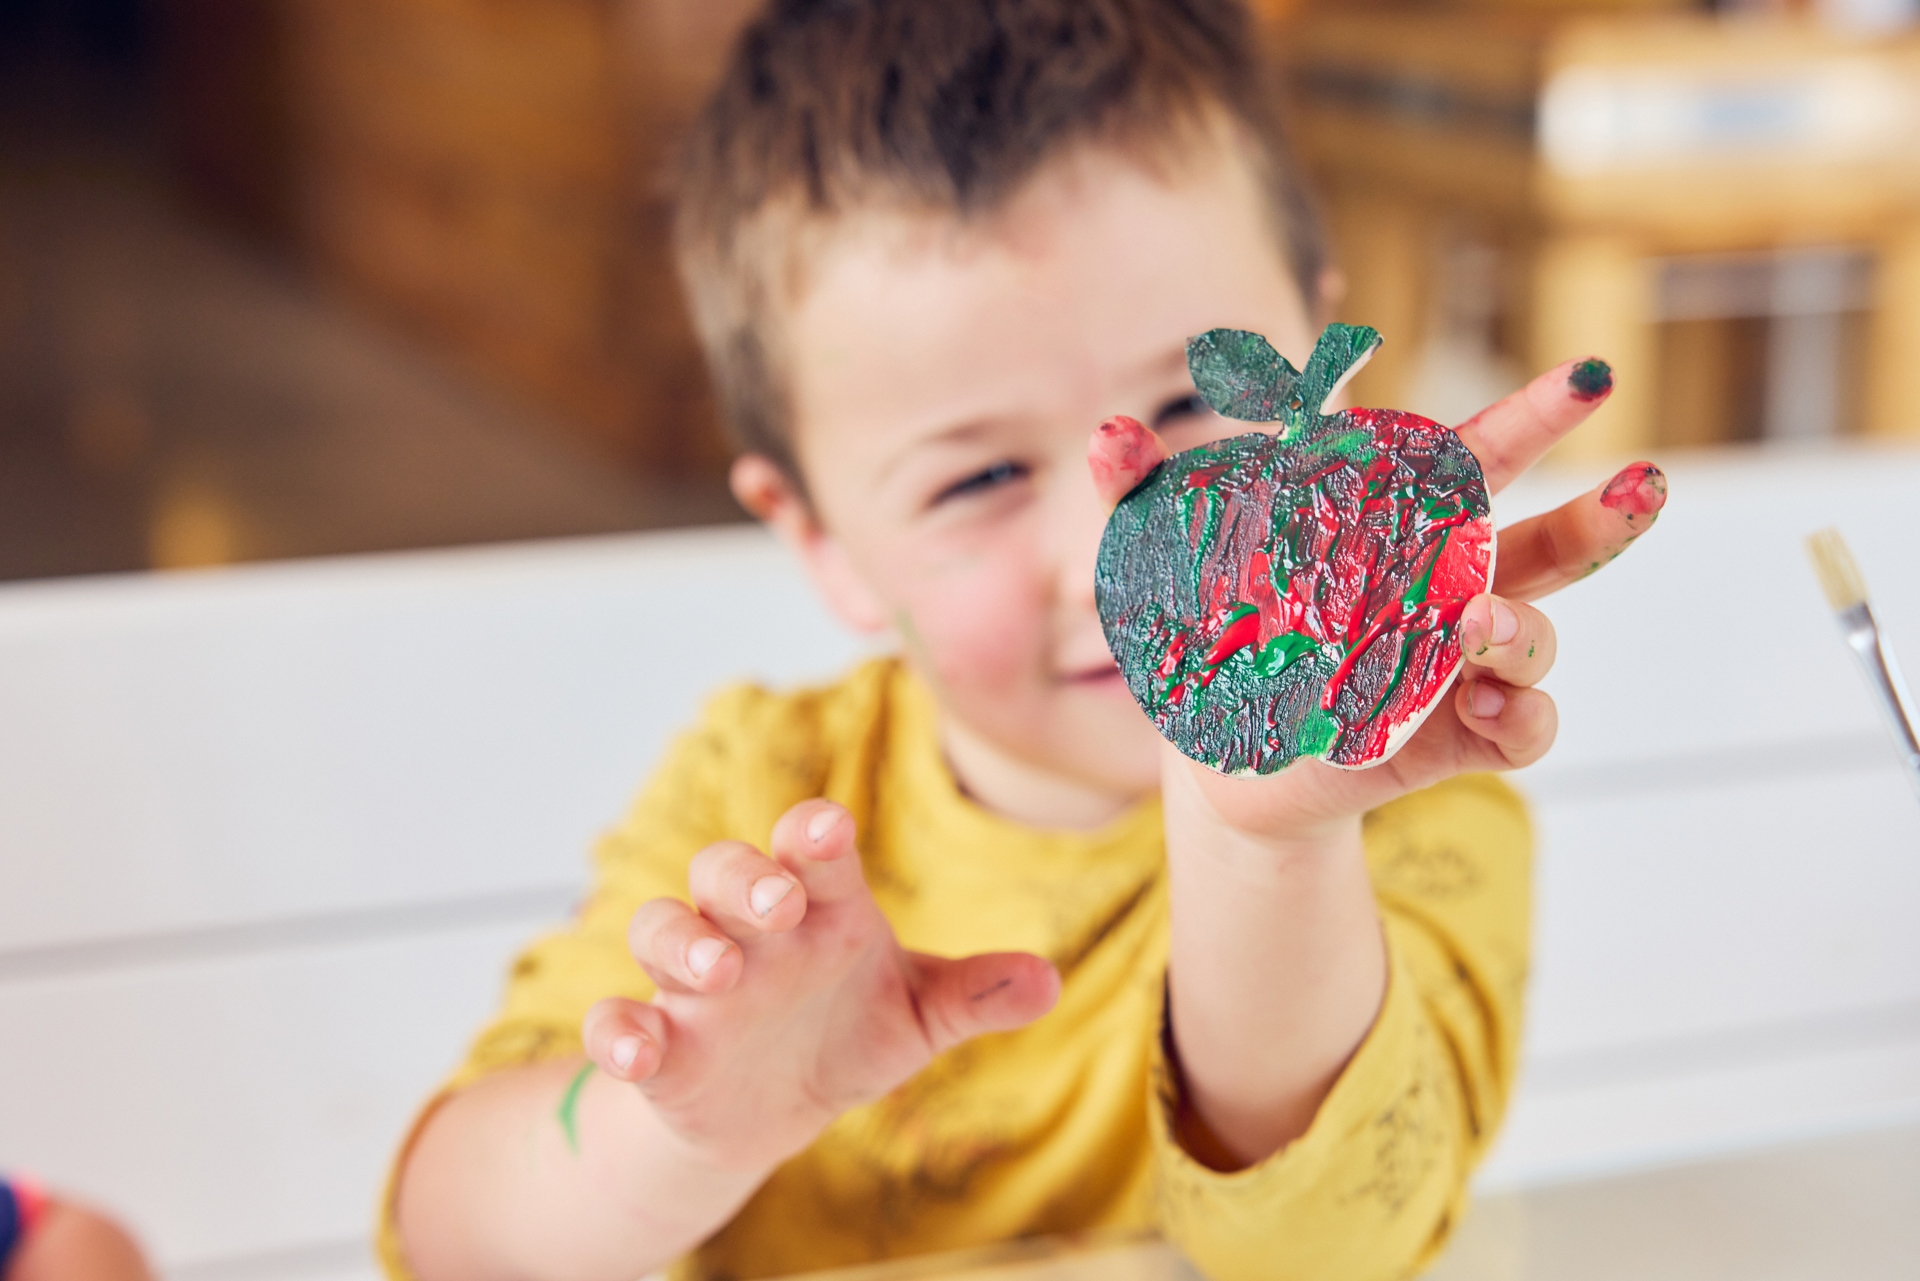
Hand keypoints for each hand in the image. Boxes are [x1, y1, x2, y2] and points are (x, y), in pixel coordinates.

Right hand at [577, 799, 1059, 1171]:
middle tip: (776, 900)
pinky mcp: (657, 1046)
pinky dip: (618, 1031)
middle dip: (743, 878)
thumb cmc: (847, 1032)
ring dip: (681, 943)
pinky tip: (639, 1049)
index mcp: (819, 908)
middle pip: (723, 871)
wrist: (774, 1111)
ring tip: (718, 971)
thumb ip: (974, 995)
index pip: (812, 853)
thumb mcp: (918, 1018)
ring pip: (660, 929)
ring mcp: (693, 986)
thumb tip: (1048, 980)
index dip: (814, 835)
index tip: (828, 829)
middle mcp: (749, 932)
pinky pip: (615, 1022)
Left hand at [1090, 357, 1667, 843]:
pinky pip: (1523, 728)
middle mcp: (1448, 588)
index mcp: (1392, 529)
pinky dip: (1521, 718)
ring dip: (1521, 626)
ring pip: (1532, 634)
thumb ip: (1145, 495)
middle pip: (1543, 543)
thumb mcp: (1166, 567)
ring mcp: (1460, 665)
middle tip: (1646, 484)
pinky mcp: (1458, 737)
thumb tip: (1109, 434)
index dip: (1528, 419)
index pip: (1470, 461)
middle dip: (1597, 516)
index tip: (1588, 377)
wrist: (1218, 757)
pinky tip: (1494, 710)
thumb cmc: (1207, 638)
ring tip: (1477, 623)